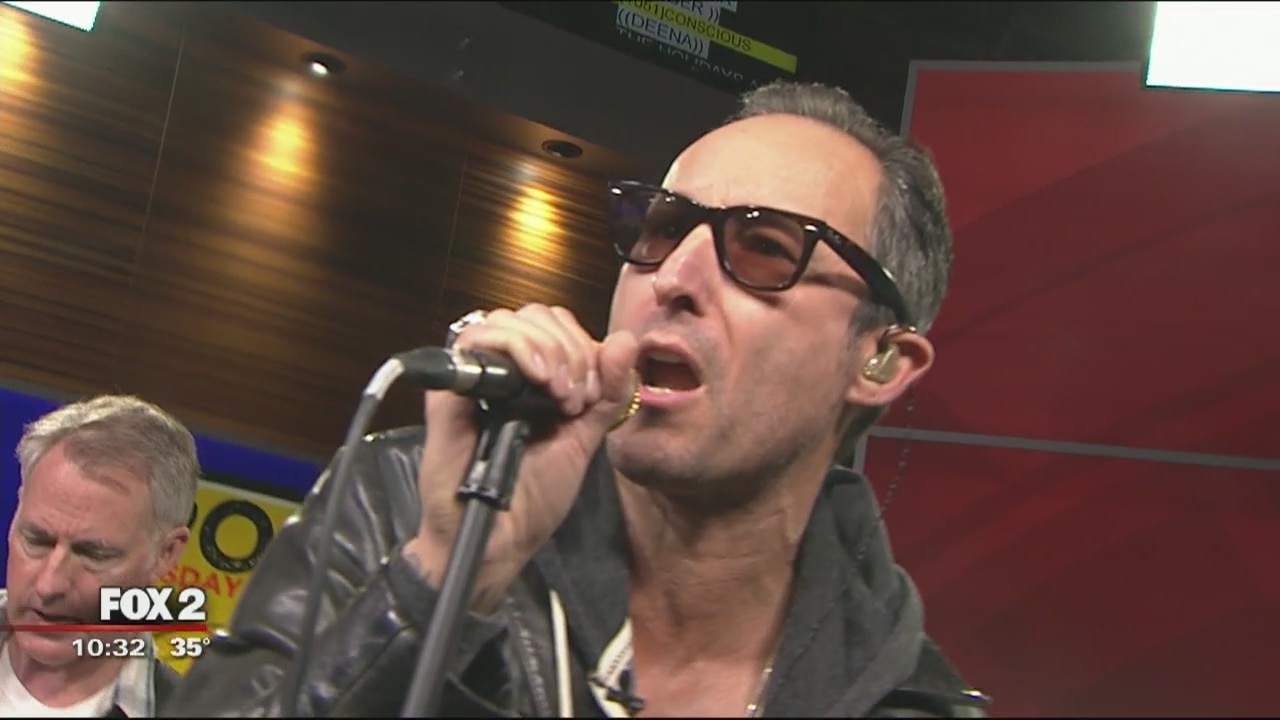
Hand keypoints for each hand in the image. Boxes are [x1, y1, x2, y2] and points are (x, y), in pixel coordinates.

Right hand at [404, 305, 638, 610]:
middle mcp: (501, 374)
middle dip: (569, 347)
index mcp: (532, 380)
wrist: (500, 540)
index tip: (593, 392)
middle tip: (577, 397)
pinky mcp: (448, 393)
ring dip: (545, 348)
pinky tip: (538, 382)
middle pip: (533, 316)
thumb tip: (626, 340)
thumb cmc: (534, 498)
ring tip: (560, 395)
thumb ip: (607, 392)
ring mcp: (473, 381)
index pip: (555, 326)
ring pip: (505, 321)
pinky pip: (471, 343)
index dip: (581, 344)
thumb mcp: (584, 438)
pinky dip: (514, 349)